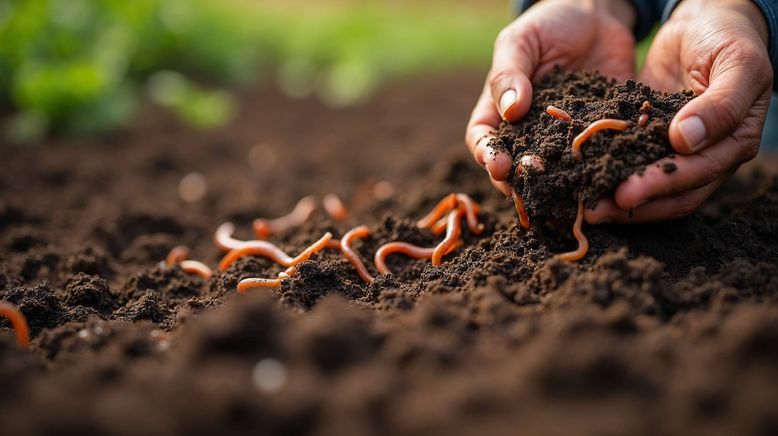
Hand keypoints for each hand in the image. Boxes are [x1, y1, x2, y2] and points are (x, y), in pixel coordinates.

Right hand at [465, 0, 636, 194]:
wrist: (597, 17)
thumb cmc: (548, 26)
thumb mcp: (522, 41)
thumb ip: (510, 73)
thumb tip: (511, 110)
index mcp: (499, 111)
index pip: (483, 140)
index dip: (487, 155)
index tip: (498, 165)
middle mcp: (528, 132)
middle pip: (516, 167)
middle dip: (520, 182)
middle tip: (530, 192)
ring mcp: (562, 138)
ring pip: (555, 172)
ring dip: (558, 189)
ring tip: (565, 200)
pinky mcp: (597, 136)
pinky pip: (596, 158)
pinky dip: (598, 173)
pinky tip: (604, 181)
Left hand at [586, 0, 772, 222]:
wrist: (706, 21)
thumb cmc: (730, 38)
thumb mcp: (738, 64)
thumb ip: (722, 104)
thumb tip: (686, 141)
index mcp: (734, 143)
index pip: (697, 175)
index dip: (660, 186)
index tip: (626, 193)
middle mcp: (707, 156)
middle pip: (670, 194)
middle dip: (632, 204)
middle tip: (593, 211)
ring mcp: (675, 151)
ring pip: (647, 186)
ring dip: (614, 198)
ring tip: (581, 203)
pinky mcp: (647, 139)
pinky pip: (627, 160)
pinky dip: (606, 170)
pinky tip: (578, 176)